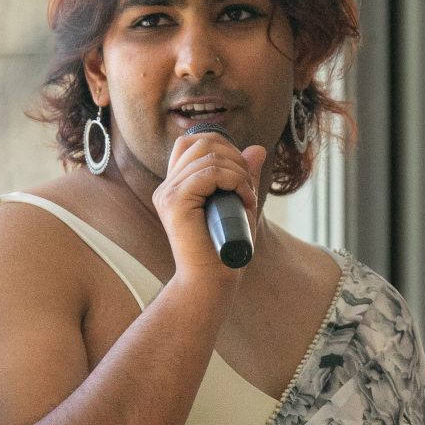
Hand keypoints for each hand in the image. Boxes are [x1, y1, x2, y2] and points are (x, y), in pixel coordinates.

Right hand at [152, 130, 268, 284]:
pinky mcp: (175, 202)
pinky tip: (244, 200)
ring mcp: (167, 193)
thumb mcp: (239, 204)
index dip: (222, 146)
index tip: (241, 173)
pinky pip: (210, 172)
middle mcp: (167, 187)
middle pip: (201, 142)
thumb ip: (244, 176)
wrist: (211, 282)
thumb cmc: (224, 250)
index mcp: (175, 186)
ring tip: (247, 196)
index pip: (191, 142)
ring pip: (209, 156)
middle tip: (248, 186)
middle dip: (234, 156)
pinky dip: (235, 181)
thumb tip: (257, 148)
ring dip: (239, 172)